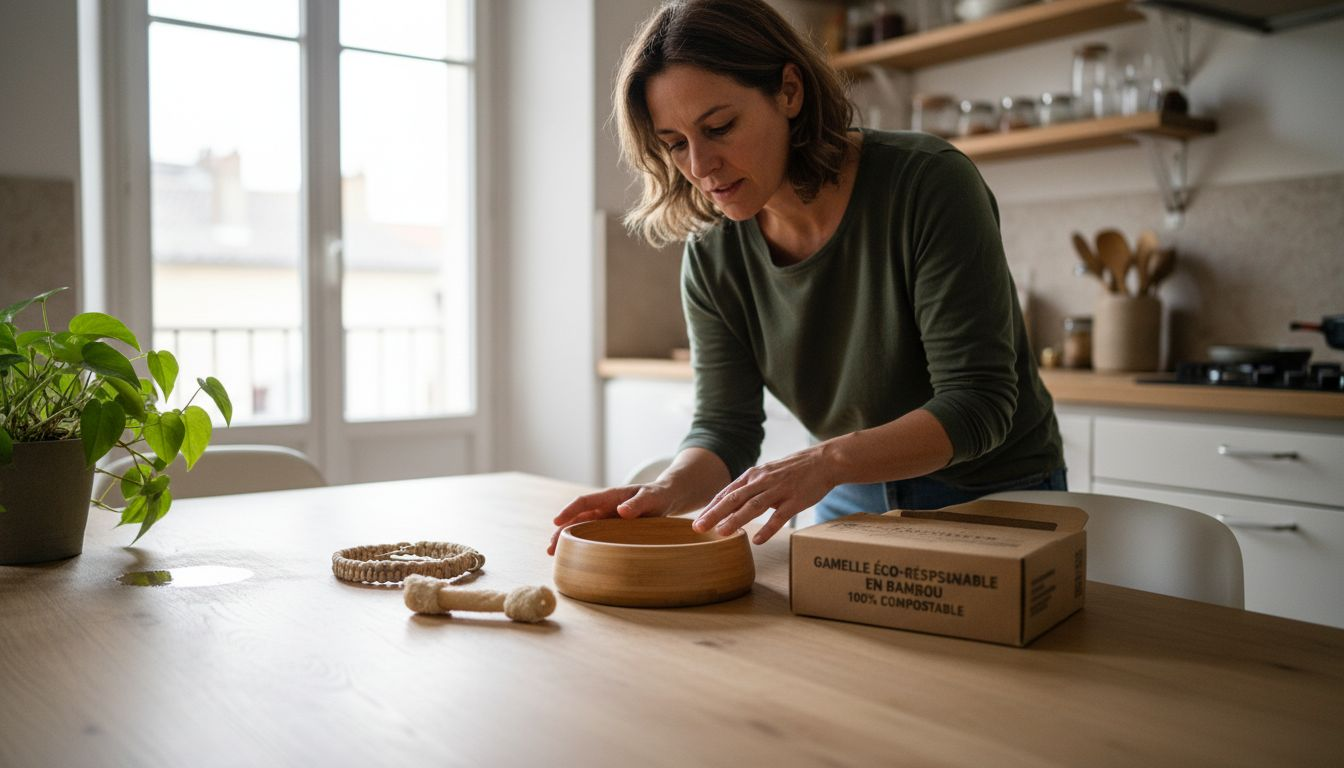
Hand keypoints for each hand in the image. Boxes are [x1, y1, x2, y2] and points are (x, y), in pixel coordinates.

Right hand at [547, 482, 675, 554]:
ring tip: (553, 553)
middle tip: (551, 548)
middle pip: (577, 517)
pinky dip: (581, 543)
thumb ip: (638, 504)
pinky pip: (592, 535)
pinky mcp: (610, 528)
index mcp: (610, 497)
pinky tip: (573, 555)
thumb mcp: (651, 498)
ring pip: (581, 527)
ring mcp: (606, 518)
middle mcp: (604, 507)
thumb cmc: (658, 496)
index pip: (584, 502)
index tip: (556, 521)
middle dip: (562, 531)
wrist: (665, 498)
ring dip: (567, 538)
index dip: (569, 511)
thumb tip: (622, 511)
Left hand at [692, 445, 834, 544]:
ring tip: (721, 533)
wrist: (823, 461)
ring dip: (736, 520)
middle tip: (698, 527)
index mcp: (754, 476)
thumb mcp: (766, 474)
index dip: (711, 507)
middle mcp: (763, 481)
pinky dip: (768, 528)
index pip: (727, 492)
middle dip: (715, 513)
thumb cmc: (792, 471)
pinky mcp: (795, 500)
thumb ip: (750, 488)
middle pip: (734, 498)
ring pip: (754, 506)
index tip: (697, 521)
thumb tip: (730, 504)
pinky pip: (779, 516)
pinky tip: (757, 540)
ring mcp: (779, 490)